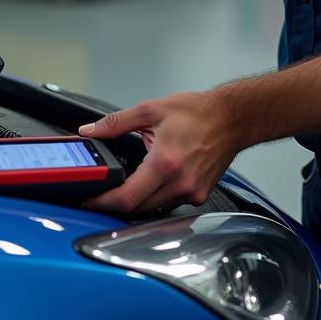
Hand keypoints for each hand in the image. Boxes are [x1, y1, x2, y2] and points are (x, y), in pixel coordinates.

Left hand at [78, 88, 243, 213]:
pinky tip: (152, 181)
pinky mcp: (199, 196)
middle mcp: (179, 183)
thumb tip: (90, 131)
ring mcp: (191, 193)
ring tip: (125, 182)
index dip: (103, 202)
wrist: (231, 118)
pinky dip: (155, 197)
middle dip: (115, 202)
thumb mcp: (150, 110)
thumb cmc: (196, 112)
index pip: (127, 197)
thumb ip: (116, 123)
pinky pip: (169, 204)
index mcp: (164, 162)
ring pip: (153, 209)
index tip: (89, 200)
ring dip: (136, 200)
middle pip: (137, 208)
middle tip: (101, 191)